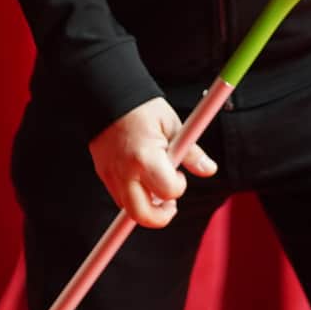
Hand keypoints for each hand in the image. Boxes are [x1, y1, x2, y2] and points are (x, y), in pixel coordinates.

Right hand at [88, 97, 216, 228]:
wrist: (106, 93)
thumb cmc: (143, 108)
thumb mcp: (173, 126)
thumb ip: (191, 152)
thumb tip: (209, 169)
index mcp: (146, 158)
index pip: (168, 192)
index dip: (179, 186)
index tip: (179, 172)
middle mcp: (125, 171)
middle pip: (142, 215)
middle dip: (160, 216)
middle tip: (169, 203)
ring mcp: (110, 173)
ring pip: (128, 209)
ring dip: (145, 205)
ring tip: (154, 185)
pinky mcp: (102, 172)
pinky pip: (118, 195)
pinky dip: (132, 194)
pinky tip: (139, 177)